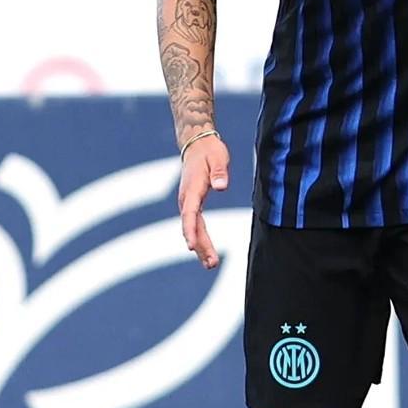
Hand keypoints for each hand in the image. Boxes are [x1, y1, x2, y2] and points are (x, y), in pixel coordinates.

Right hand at [178, 134, 229, 268]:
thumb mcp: (218, 157)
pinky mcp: (192, 204)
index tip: (191, 246)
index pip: (189, 213)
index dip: (190, 230)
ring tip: (210, 264)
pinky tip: (204, 251)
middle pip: (192, 226)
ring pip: (192, 228)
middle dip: (200, 246)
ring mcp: (188, 202)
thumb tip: (221, 186)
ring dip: (200, 246)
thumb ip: (219, 172)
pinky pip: (194, 224)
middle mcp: (186, 199)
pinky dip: (199, 238)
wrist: (196, 144)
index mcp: (192, 189)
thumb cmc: (209, 151)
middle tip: (211, 263)